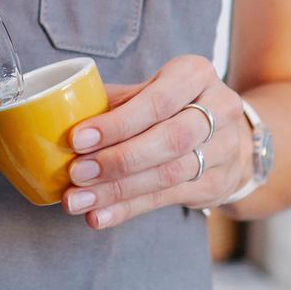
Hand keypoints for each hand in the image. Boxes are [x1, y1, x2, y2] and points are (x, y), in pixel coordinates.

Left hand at [61, 55, 250, 228]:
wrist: (228, 138)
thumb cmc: (172, 107)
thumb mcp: (149, 91)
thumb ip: (115, 102)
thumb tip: (62, 118)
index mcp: (196, 74)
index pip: (158, 101)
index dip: (117, 123)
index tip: (77, 139)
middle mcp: (220, 109)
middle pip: (169, 140)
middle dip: (117, 160)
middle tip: (76, 174)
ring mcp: (225, 149)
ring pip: (168, 174)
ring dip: (117, 191)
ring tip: (78, 201)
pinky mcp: (218, 183)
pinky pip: (168, 198)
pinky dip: (128, 209)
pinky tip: (99, 215)